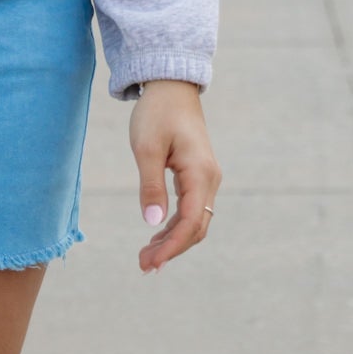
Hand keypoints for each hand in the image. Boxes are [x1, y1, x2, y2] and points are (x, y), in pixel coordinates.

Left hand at [130, 81, 219, 272]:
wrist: (171, 88)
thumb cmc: (156, 114)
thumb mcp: (146, 149)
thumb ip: (150, 186)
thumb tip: (151, 222)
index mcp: (200, 173)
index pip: (190, 222)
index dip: (172, 246)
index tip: (151, 262)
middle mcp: (209, 179)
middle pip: (196, 227)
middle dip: (172, 249)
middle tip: (143, 266)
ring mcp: (206, 178)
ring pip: (195, 221)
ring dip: (173, 241)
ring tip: (146, 257)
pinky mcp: (198, 176)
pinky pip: (191, 209)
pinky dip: (175, 227)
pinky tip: (157, 236)